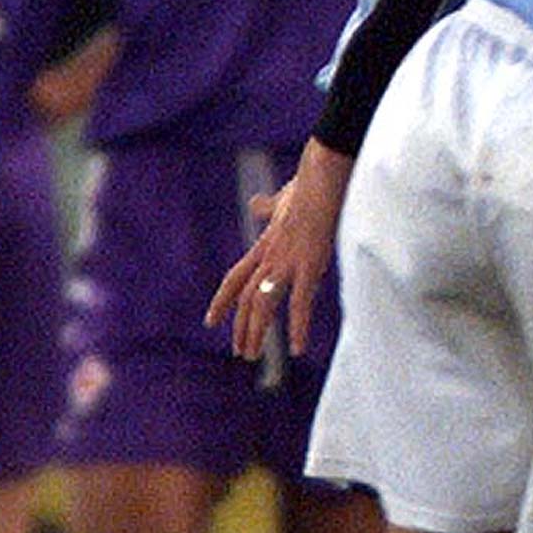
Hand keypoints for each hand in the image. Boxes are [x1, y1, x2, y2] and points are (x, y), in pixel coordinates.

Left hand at [205, 139, 354, 358]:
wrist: (321, 177)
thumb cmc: (308, 186)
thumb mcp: (282, 199)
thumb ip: (267, 208)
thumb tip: (254, 204)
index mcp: (264, 245)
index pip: (234, 279)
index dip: (222, 301)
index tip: (210, 322)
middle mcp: (268, 257)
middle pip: (245, 299)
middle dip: (240, 327)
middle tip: (240, 352)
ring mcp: (286, 262)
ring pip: (261, 305)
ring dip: (256, 333)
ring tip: (253, 355)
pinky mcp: (309, 265)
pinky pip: (299, 304)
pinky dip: (296, 328)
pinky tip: (296, 348)